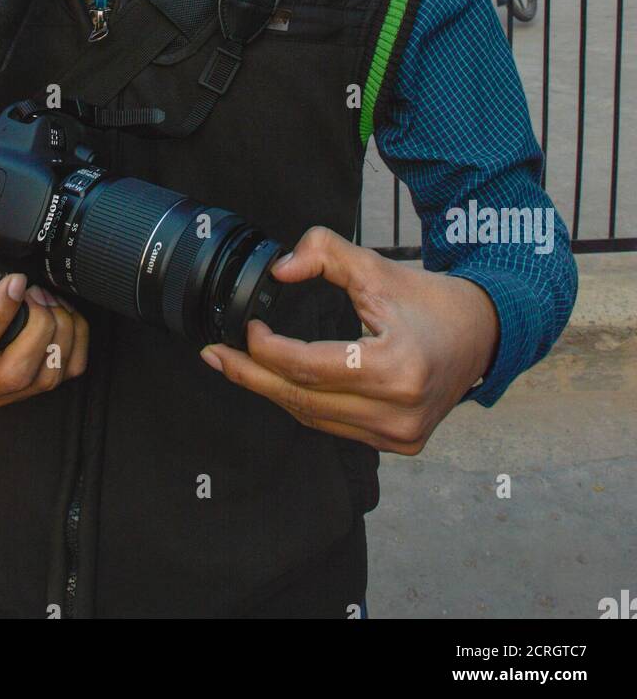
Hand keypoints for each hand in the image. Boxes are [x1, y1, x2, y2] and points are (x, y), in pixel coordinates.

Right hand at [0, 250, 88, 413]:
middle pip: (15, 373)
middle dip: (38, 325)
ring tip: (47, 298)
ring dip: (59, 330)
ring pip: (45, 377)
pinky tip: (62, 315)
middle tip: (36, 291)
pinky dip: (75, 341)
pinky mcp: (26, 393)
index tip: (15, 282)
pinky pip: (65, 374)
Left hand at [199, 226, 499, 453]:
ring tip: (235, 367)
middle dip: (253, 376)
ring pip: (315, 418)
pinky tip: (276, 383)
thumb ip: (324, 254)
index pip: (312, 367)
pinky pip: (335, 427)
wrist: (484, 334)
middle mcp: (400, 412)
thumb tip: (279, 269)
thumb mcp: (376, 266)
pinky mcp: (400, 444)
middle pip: (305, 399)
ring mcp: (401, 435)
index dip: (269, 350)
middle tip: (215, 357)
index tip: (247, 328)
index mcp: (397, 367)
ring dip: (272, 392)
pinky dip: (303, 404)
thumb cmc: (432, 301)